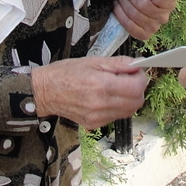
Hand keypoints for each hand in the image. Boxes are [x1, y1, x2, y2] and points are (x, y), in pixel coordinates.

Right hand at [31, 56, 147, 127]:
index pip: (137, 87)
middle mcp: (101, 104)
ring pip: (129, 111)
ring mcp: (98, 117)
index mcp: (101, 86)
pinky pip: (116, 116)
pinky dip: (118, 106)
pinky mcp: (94, 124)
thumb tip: (137, 64)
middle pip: (137, 102)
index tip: (136, 71)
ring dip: (129, 99)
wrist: (45, 92)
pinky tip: (107, 97)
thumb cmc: (65, 73)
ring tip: (116, 87)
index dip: (141, 78)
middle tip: (128, 78)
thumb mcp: (93, 61)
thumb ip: (118, 64)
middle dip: (138, 89)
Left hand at [114, 0, 176, 40]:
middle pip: (143, 5)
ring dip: (123, 2)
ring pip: (134, 15)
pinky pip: (129, 27)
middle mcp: (164, 16)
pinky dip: (120, 15)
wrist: (145, 0)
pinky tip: (118, 6)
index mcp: (170, 1)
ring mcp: (154, 27)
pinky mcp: (143, 35)